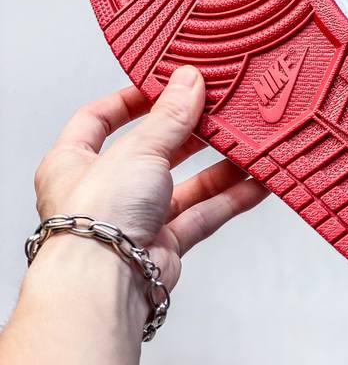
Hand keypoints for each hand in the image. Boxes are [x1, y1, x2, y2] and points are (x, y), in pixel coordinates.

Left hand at [33, 65, 268, 290]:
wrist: (106, 283)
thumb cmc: (97, 217)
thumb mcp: (138, 148)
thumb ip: (169, 116)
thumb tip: (188, 81)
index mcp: (74, 161)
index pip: (97, 119)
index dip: (130, 100)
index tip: (164, 86)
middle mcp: (103, 191)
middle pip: (151, 151)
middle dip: (188, 133)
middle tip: (217, 112)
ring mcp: (134, 219)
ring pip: (183, 185)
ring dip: (218, 167)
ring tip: (246, 144)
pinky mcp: (163, 245)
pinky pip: (202, 215)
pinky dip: (230, 199)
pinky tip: (256, 182)